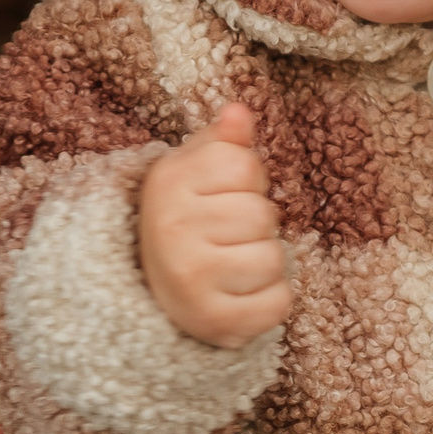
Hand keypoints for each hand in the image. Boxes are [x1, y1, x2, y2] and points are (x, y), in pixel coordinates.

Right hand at [140, 102, 291, 348]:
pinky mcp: (215, 322)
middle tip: (224, 238)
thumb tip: (240, 111)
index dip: (245, 181)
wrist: (152, 294)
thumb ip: (220, 141)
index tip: (220, 197)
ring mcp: (192, 279)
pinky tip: (240, 295)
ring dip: (264, 263)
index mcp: (167, 184)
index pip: (244, 164)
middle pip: (262, 214)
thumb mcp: (192, 173)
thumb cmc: (184, 222)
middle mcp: (173, 230)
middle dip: (255, 225)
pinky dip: (270, 300)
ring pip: (274, 257)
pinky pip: (280, 301)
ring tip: (231, 267)